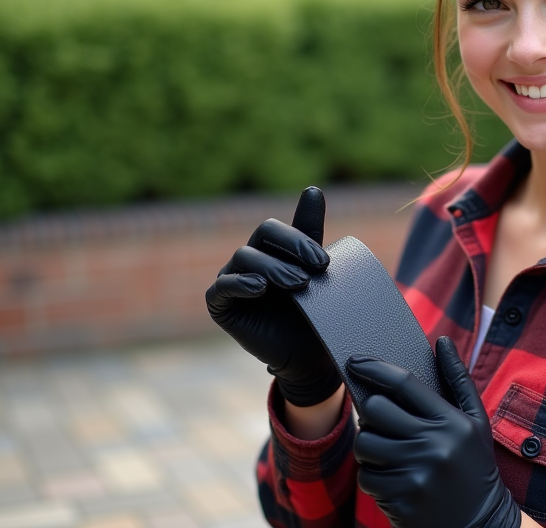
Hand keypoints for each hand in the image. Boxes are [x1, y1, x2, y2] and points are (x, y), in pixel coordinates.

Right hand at [205, 186, 341, 406]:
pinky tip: (260, 288)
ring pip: (245, 257)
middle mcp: (249, 259)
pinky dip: (240, 284)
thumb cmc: (313, 311)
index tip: (325, 261)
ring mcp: (231, 280)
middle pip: (261, 235)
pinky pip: (222, 288)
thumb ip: (309, 232)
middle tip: (316, 271)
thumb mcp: (316, 272)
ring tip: (299, 286)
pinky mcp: (220, 305)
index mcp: (270, 248)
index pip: (276, 228)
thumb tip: (312, 189)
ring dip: (274, 269)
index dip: (298, 239)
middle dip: (291, 248)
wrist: (307, 355)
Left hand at [349, 337, 520, 527]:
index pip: (404, 383)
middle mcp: (434, 446)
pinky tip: (394, 479)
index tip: (355, 361)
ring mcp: (415, 475)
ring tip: (389, 451)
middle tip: (380, 420)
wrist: (482, 524)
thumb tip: (441, 340)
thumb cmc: (475, 466)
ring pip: (365, 444)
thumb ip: (458, 379)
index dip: (375, 368)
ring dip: (369, 446)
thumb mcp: (476, 421)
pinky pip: (366, 477)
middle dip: (371, 412)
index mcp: (452, 422)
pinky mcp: (400, 500)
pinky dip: (373, 476)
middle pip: (376, 410)